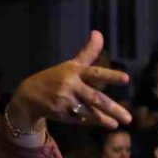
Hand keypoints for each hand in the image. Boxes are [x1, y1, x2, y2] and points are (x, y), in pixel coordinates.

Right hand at [7, 31, 130, 130]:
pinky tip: (108, 123)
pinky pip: (81, 119)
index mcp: (74, 72)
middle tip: (128, 118)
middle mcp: (70, 86)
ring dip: (104, 118)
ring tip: (119, 123)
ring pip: (89, 111)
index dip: (110, 75)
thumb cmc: (55, 77)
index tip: (126, 79)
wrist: (28, 95)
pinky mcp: (61, 114)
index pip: (95, 73)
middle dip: (113, 108)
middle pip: (95, 97)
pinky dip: (93, 121)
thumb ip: (88, 52)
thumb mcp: (70, 64)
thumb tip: (98, 33)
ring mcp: (65, 101)